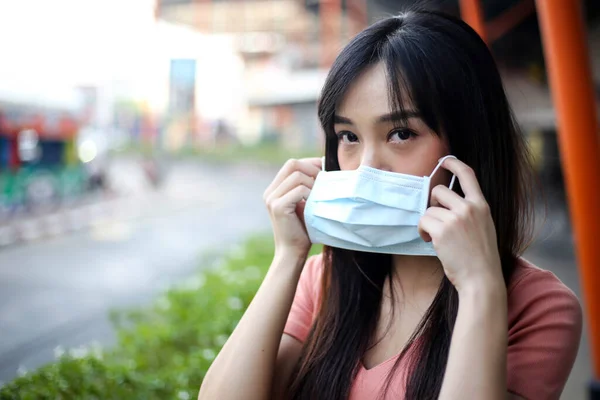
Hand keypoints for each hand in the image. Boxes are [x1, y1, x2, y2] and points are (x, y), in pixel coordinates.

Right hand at [264, 157, 321, 258]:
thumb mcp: (304, 203)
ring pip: (297, 176)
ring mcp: (272, 199)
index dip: (309, 163)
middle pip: (292, 164)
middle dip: (312, 169)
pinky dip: (311, 194)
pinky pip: (299, 190)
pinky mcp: (278, 207)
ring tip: (319, 196)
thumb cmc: (303, 229)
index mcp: (274, 189)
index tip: (324, 170)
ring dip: (313, 183)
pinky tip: (314, 204)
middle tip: (324, 181)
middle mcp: (270, 192)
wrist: (293, 252)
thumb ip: (306, 186)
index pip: (291, 164)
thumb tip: (322, 166)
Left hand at [418, 158, 503, 293]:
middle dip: (432, 205)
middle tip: (437, 221)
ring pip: (428, 209)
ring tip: (436, 238)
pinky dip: (423, 231)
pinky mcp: (442, 230)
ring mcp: (456, 218)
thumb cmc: (479, 257)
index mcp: (481, 205)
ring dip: (428, 223)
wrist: (481, 279)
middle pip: (438, 191)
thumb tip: (443, 202)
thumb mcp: (483, 227)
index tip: (445, 161)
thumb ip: (468, 212)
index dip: (454, 164)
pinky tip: (431, 242)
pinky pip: (423, 221)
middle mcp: (469, 208)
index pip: (468, 174)